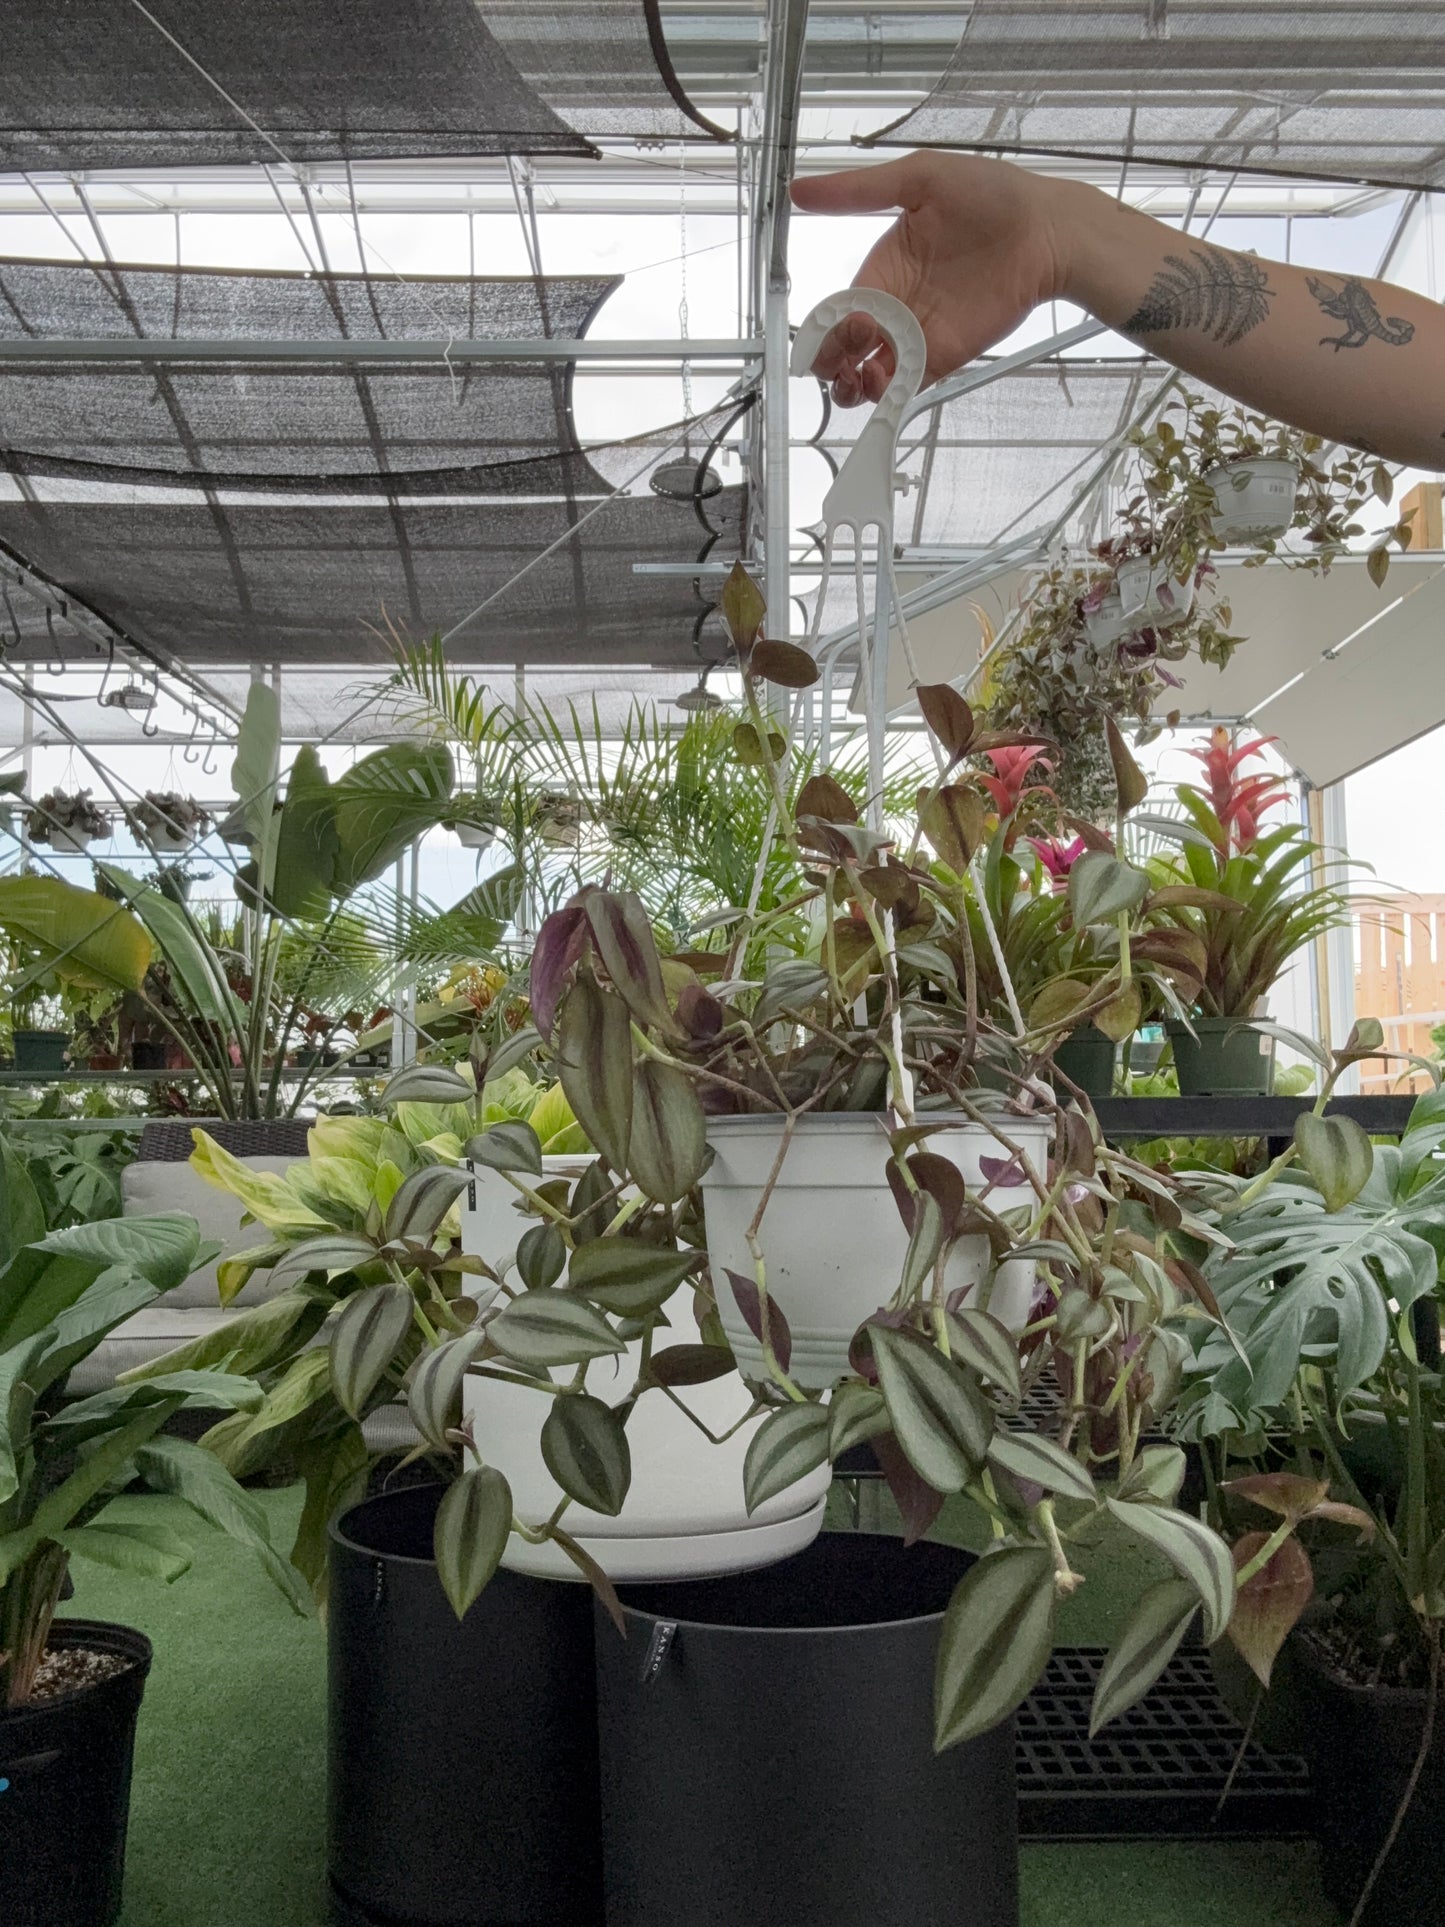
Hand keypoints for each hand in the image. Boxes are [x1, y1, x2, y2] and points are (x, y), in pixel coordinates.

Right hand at [789, 154, 1077, 404]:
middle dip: (833, 362)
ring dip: (854, 387)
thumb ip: (859, 192)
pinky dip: (888, 398)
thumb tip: (800, 190)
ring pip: (869, 375)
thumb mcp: (919, 179)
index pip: (837, 309)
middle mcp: (894, 307)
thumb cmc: (991, 195)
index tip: (830, 332)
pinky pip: (906, 386)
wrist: (1045, 230)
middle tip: (842, 362)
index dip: (825, 326)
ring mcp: (918, 336)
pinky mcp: (942, 357)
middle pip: (846, 349)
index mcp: (881, 269)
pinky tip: (883, 392)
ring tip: (859, 383)